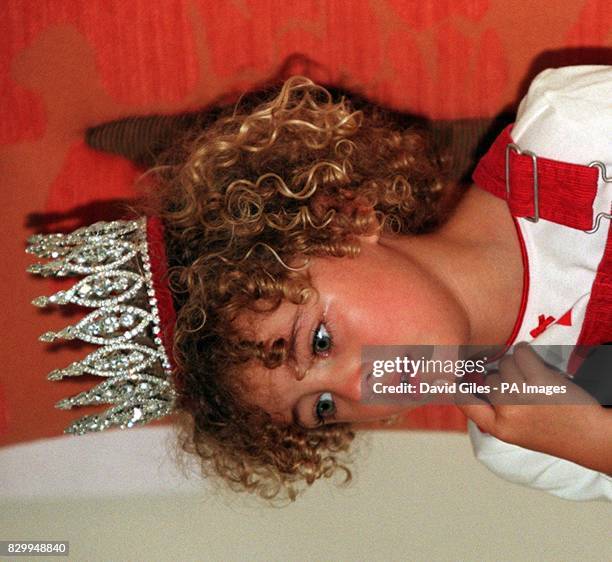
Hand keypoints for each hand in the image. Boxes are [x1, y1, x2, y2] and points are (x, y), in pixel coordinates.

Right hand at [456, 342, 611, 473]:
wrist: (592, 438)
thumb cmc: (555, 431)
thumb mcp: (516, 432)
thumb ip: (492, 412)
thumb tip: (466, 384)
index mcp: (499, 429)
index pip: (464, 403)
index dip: (452, 387)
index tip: (439, 376)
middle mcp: (507, 413)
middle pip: (489, 377)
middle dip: (502, 376)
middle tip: (522, 387)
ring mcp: (523, 397)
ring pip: (505, 364)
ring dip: (518, 365)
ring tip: (536, 380)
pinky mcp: (540, 381)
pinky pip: (520, 354)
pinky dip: (526, 353)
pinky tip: (536, 363)